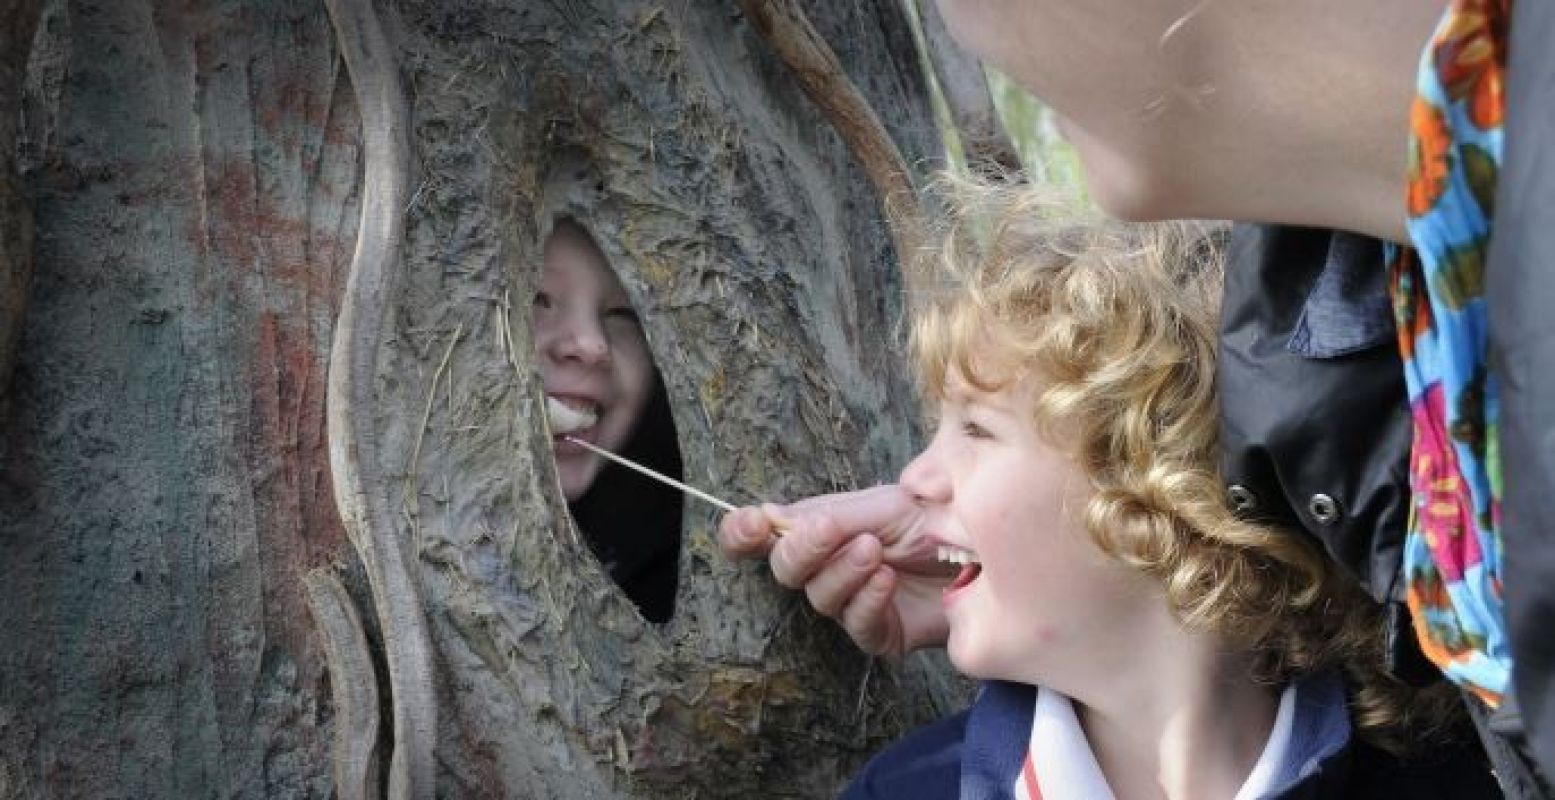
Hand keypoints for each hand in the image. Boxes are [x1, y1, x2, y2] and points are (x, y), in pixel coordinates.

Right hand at [718, 484, 950, 655]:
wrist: (998, 550)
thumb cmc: (945, 518)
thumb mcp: (890, 503)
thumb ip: (836, 512)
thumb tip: (772, 515)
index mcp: (825, 525)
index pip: (765, 532)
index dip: (744, 532)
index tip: (749, 525)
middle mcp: (832, 564)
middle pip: (784, 568)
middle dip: (801, 548)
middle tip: (830, 529)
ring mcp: (855, 601)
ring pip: (819, 598)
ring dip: (842, 571)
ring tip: (876, 551)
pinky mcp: (882, 633)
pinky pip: (857, 626)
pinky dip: (867, 600)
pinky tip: (887, 581)